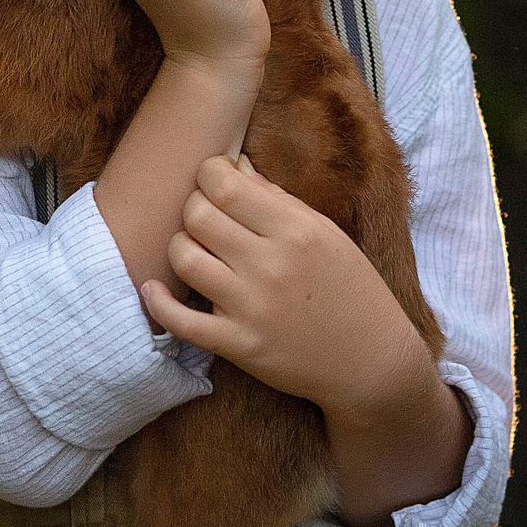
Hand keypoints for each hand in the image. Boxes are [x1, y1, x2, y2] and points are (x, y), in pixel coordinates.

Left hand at [139, 156, 432, 417]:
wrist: (372, 360)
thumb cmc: (349, 288)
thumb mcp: (325, 233)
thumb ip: (277, 200)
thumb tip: (234, 166)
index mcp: (297, 230)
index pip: (224, 183)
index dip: (209, 175)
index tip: (216, 183)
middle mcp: (272, 265)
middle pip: (198, 216)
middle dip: (193, 208)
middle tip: (207, 219)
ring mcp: (254, 308)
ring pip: (184, 259)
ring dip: (180, 249)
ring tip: (196, 252)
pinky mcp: (240, 346)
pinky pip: (181, 322)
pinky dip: (158, 302)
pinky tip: (155, 289)